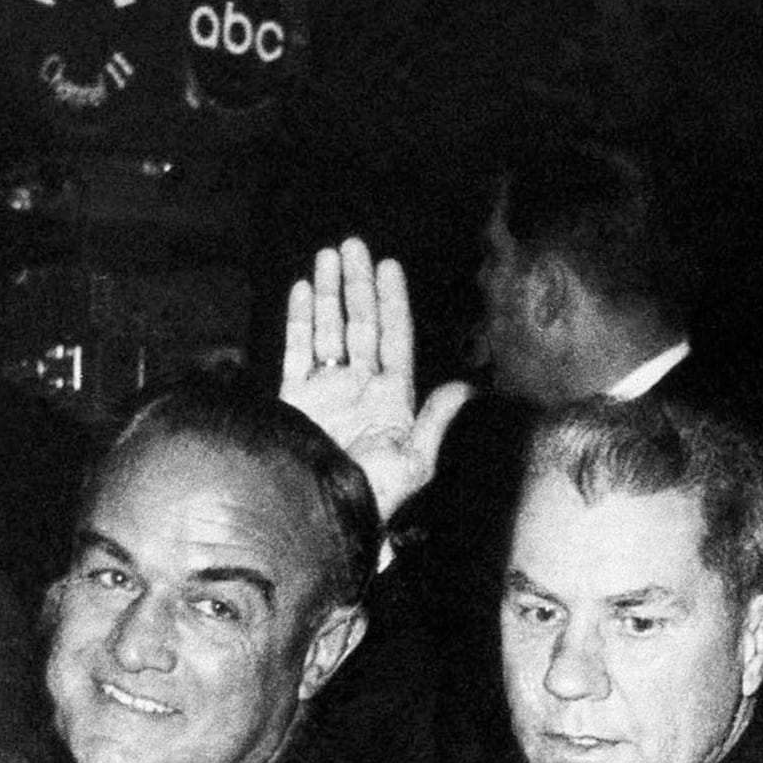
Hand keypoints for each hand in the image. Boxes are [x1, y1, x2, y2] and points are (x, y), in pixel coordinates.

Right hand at [281, 236, 468, 524]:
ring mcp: (326, 392)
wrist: (319, 517)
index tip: (389, 265)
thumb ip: (435, 421)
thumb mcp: (413, 462)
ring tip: (328, 256)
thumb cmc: (370, 497)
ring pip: (328, 330)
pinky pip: (297, 352)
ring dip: (328, 293)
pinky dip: (299, 321)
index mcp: (392, 399)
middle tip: (353, 245)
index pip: (394, 338)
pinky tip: (301, 290)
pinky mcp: (295, 400)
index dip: (392, 301)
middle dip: (358, 284)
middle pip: (360, 324)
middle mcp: (360, 389)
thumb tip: (466, 388)